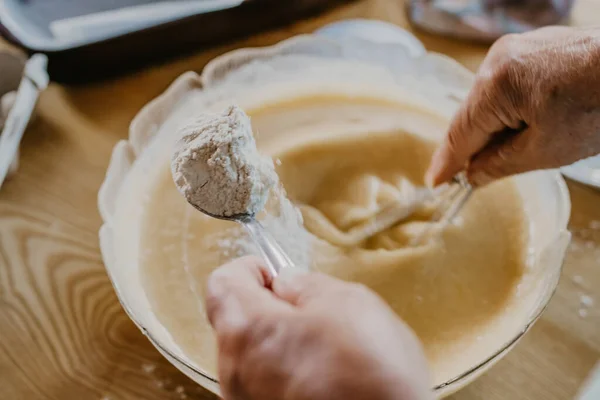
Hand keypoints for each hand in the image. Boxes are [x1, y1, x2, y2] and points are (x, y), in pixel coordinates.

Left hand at [205, 256, 431, 399]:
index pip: (222, 283)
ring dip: (281, 340)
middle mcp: (235, 371)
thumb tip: (289, 283)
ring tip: (325, 345)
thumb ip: (307, 285)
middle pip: (236, 320)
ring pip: (252, 354)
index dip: (250, 269)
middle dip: (269, 306)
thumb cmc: (370, 372)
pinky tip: (325, 374)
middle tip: (310, 307)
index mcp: (247, 330)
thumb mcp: (348, 302)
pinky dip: (288, 369)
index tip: (276, 272)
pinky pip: (265, 382)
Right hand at [426, 26, 599, 186]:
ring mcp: (515, 48)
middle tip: (472, 176)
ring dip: (493, 128)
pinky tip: (524, 125)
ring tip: (512, 149)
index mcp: (497, 83)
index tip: (435, 183)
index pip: (461, 132)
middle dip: (473, 145)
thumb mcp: (546, 150)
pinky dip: (507, 109)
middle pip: (472, 114)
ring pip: (487, 100)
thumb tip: (471, 175)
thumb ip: (498, 164)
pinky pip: (504, 85)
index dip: (448, 162)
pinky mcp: (531, 48)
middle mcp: (498, 59)